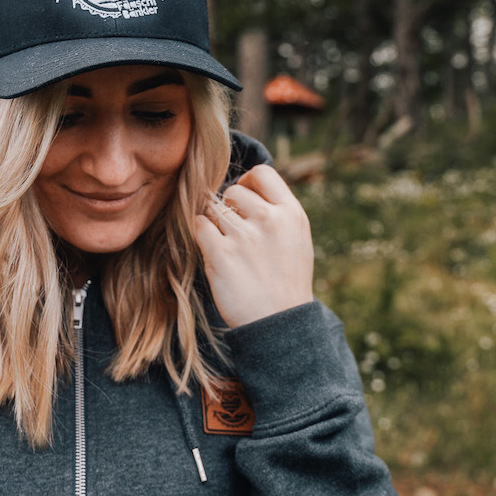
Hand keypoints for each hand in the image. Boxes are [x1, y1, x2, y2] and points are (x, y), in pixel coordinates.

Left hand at [193, 165, 314, 327]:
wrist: (279, 322)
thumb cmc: (286, 281)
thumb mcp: (297, 239)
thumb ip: (277, 212)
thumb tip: (247, 189)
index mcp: (291, 213)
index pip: (262, 173)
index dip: (248, 183)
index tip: (244, 201)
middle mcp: (269, 219)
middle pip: (233, 191)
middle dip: (229, 209)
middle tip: (235, 233)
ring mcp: (244, 236)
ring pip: (213, 208)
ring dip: (214, 224)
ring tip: (227, 245)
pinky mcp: (220, 254)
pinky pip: (199, 225)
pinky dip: (202, 235)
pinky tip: (214, 251)